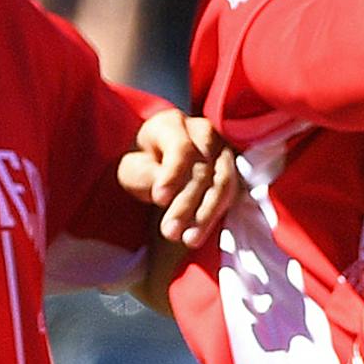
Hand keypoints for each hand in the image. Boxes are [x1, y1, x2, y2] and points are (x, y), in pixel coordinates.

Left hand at [118, 109, 238, 245]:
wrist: (157, 159)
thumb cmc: (141, 162)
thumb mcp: (131, 167)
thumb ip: (144, 175)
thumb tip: (165, 195)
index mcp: (172, 124)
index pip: (180, 148)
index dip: (173, 174)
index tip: (160, 200)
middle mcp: (203, 132)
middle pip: (204, 168)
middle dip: (188, 203)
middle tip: (170, 232)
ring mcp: (223, 149)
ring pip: (224, 182)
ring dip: (207, 213)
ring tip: (189, 239)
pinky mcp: (233, 168)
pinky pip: (232, 192)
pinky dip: (218, 214)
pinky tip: (202, 232)